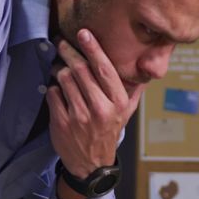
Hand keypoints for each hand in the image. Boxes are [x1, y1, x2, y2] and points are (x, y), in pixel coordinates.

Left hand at [47, 29, 143, 184]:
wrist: (92, 165)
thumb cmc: (109, 132)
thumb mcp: (126, 113)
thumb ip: (133, 90)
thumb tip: (146, 67)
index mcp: (118, 102)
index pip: (105, 69)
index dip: (93, 48)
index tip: (84, 33)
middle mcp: (100, 108)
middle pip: (80, 70)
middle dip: (68, 51)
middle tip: (61, 42)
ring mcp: (80, 116)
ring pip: (64, 79)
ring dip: (58, 69)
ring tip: (59, 67)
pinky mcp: (62, 123)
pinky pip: (53, 94)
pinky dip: (52, 88)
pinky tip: (57, 89)